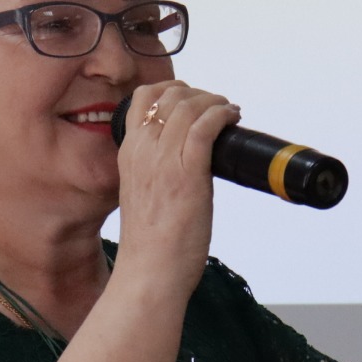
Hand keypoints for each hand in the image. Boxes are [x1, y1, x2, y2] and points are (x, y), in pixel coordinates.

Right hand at [111, 80, 240, 293]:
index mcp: (128, 153)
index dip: (171, 90)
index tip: (191, 99)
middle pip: (169, 96)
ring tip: (228, 111)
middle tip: (216, 106)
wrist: (149, 271)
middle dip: (198, 94)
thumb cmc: (150, 244)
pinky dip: (223, 114)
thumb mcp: (142, 194)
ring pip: (189, 106)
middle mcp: (142, 150)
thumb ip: (154, 171)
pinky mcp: (188, 172)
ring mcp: (164, 159)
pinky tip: (232, 118)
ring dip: (215, 101)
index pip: (142, 99)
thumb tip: (180, 162)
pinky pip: (206, 126)